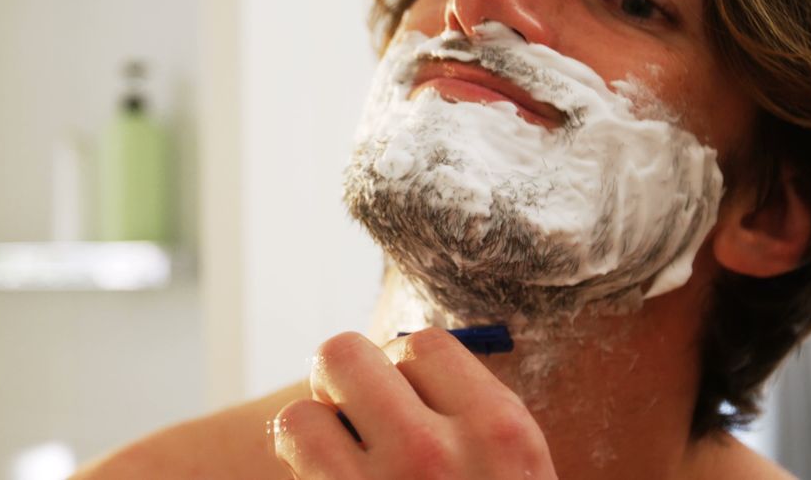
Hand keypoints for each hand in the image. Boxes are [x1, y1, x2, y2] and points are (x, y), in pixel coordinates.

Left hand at [273, 329, 557, 478]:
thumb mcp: (519, 472)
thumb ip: (472, 421)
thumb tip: (397, 364)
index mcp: (502, 433)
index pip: (422, 343)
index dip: (403, 370)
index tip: (406, 402)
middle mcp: (434, 454)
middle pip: (344, 353)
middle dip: (343, 381)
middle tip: (355, 418)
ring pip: (301, 410)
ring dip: (313, 432)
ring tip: (336, 460)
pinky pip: (291, 454)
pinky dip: (300, 465)